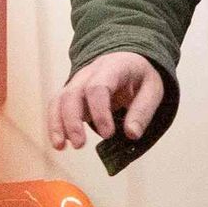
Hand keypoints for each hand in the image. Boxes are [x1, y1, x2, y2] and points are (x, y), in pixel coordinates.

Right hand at [50, 52, 166, 151]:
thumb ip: (142, 111)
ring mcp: (77, 82)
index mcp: (113, 68)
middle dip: (72, 120)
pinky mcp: (71, 93)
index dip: (100, 112)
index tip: (108, 134)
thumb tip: (132, 134)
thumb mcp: (152, 89)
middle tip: (80, 144)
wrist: (129, 60)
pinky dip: (55, 124)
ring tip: (61, 146)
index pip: (98, 87)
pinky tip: (60, 143)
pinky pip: (57, 106)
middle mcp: (90, 73)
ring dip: (57, 124)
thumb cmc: (140, 76)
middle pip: (73, 94)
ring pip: (60, 99)